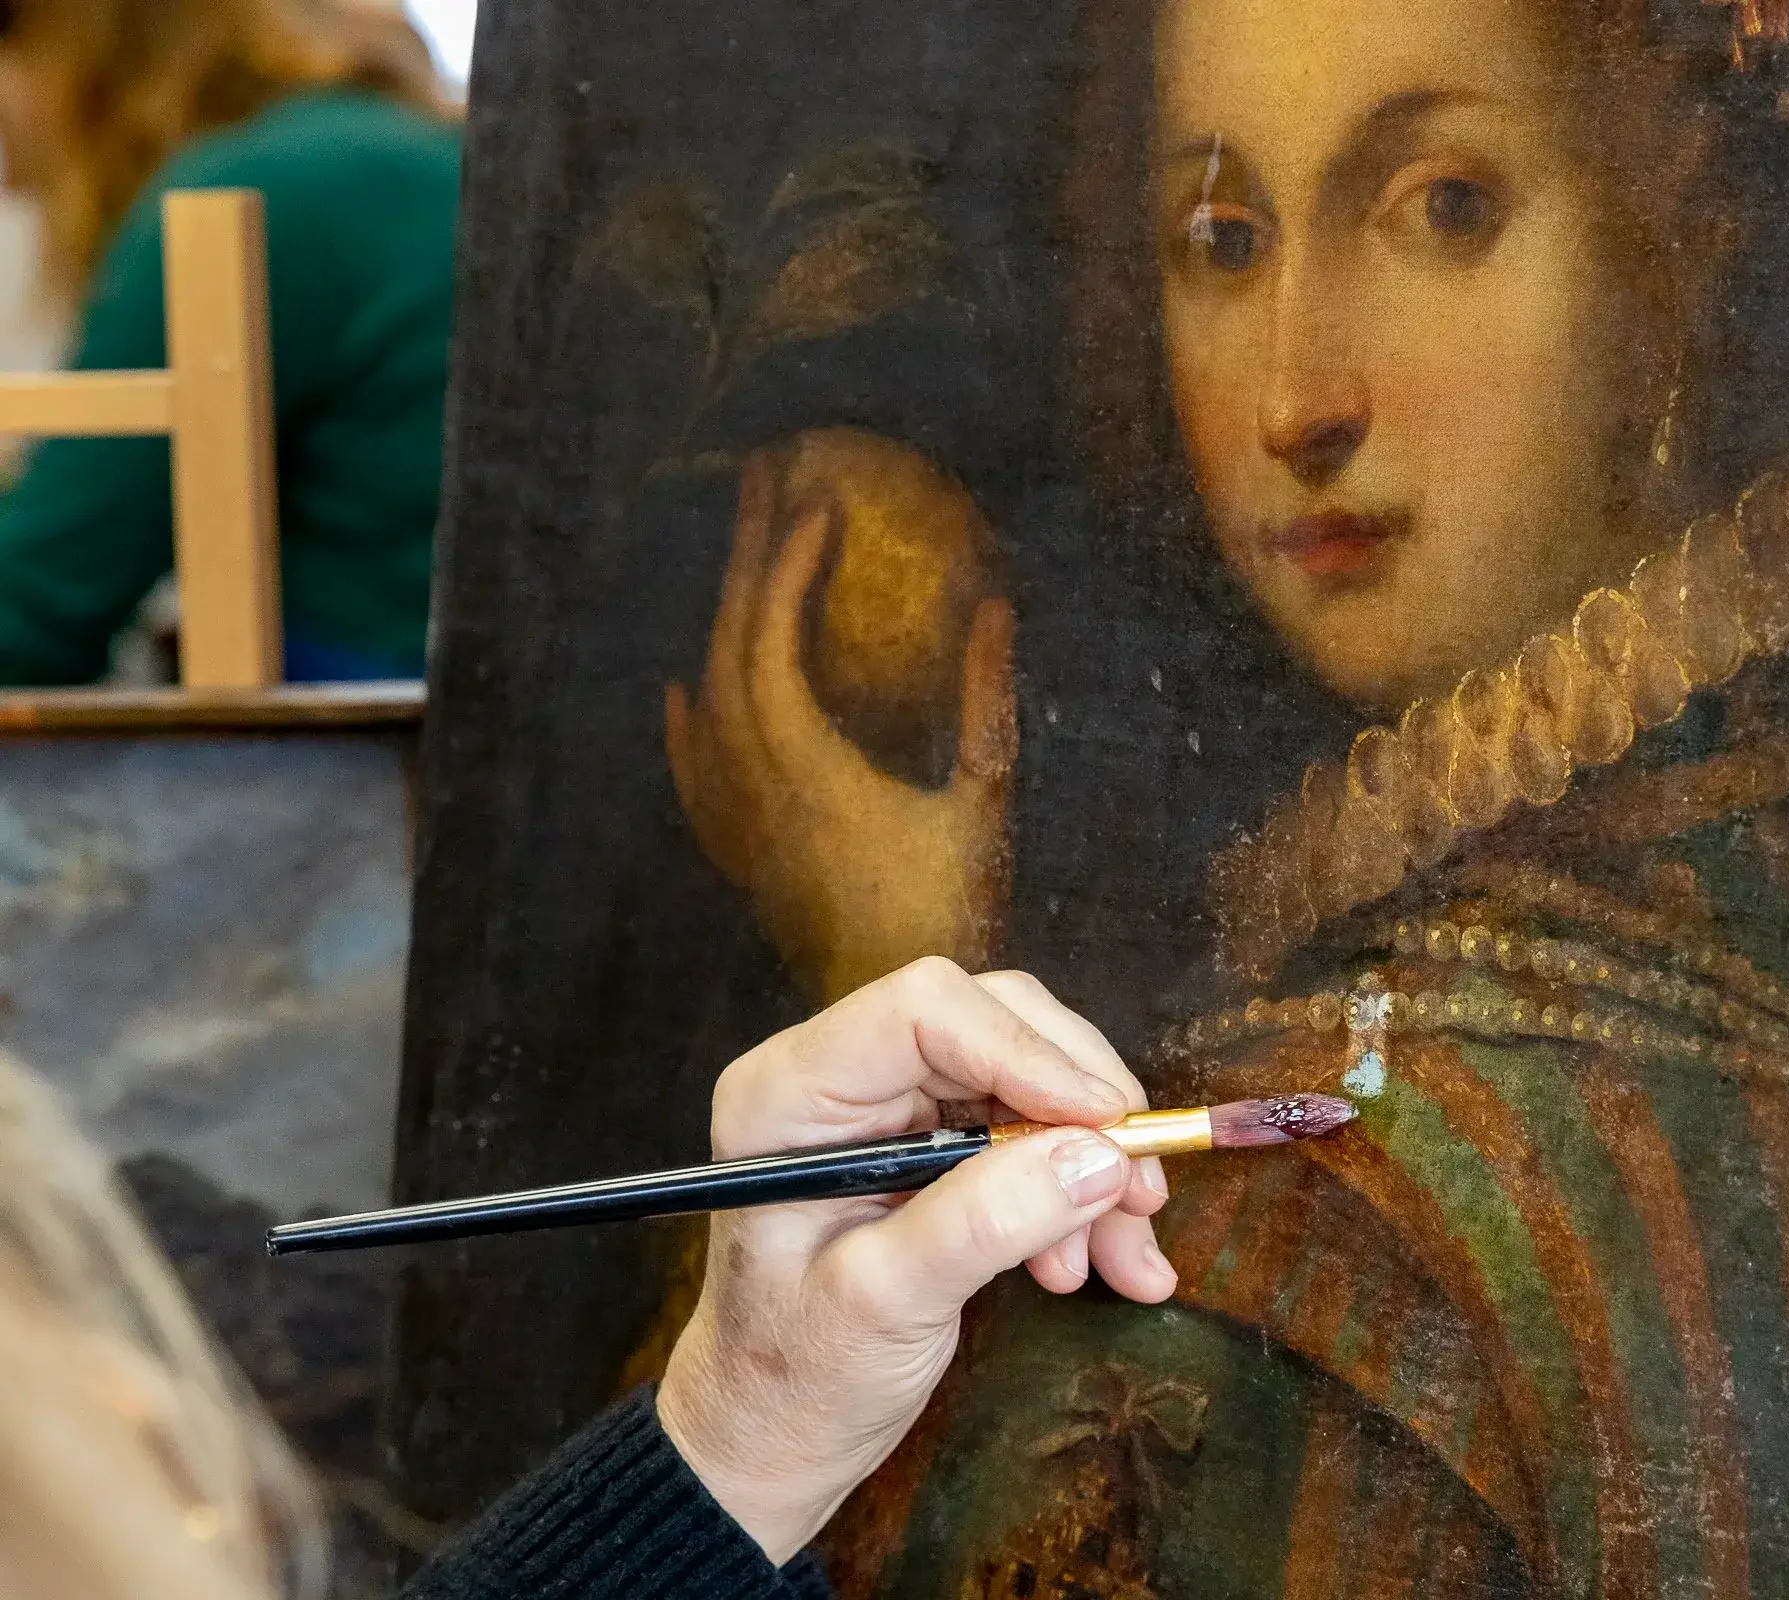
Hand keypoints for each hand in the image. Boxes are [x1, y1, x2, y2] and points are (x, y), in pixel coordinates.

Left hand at [654, 958, 1177, 1564]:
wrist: (771, 1437)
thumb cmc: (795, 1375)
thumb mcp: (885, 1304)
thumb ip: (983, 1221)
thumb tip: (1098, 1156)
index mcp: (792, 1091)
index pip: (924, 1011)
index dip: (1027, 1051)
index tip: (1105, 1123)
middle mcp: (842, 1076)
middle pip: (993, 1025)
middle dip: (1079, 1105)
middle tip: (1138, 1186)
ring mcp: (892, 1107)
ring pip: (1028, 1078)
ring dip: (1091, 1159)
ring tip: (1125, 1252)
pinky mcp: (934, 1143)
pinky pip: (1032, 1132)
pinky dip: (1080, 1191)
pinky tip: (1108, 1261)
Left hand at [666, 450, 1016, 1003]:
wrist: (891, 1022)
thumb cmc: (955, 917)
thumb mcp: (984, 803)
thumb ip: (985, 704)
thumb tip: (994, 605)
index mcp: (810, 768)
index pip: (775, 639)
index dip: (791, 564)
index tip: (826, 504)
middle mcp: (757, 787)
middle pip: (728, 646)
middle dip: (747, 556)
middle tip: (765, 477)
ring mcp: (743, 823)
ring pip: (709, 698)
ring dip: (724, 616)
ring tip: (744, 552)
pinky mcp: (746, 856)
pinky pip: (697, 774)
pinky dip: (689, 722)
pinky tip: (681, 694)